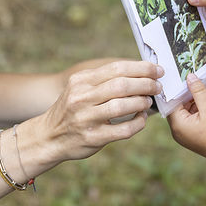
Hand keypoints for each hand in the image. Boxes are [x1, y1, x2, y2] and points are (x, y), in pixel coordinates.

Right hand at [38, 60, 162, 163]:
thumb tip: (140, 72)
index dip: (141, 68)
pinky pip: (123, 129)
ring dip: (141, 103)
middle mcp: (81, 97)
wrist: (48, 136)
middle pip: (122, 85)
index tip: (157, 70)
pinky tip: (141, 119)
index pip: (116, 68)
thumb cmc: (72, 109)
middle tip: (157, 86)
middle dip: (146, 84)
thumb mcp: (80, 88)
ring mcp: (86, 118)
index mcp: (81, 81)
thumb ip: (104, 80)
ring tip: (148, 102)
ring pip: (123, 106)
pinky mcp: (93, 137)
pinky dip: (138, 123)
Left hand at [167, 73, 205, 163]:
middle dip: (184, 93)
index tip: (182, 75)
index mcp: (178, 125)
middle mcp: (176, 131)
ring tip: (199, 87)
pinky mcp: (190, 135)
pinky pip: (189, 117)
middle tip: (191, 78)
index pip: (171, 101)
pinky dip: (195, 108)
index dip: (177, 88)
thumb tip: (189, 76)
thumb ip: (198, 91)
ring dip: (191, 100)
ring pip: (183, 111)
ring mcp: (183, 134)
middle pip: (176, 106)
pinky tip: (203, 99)